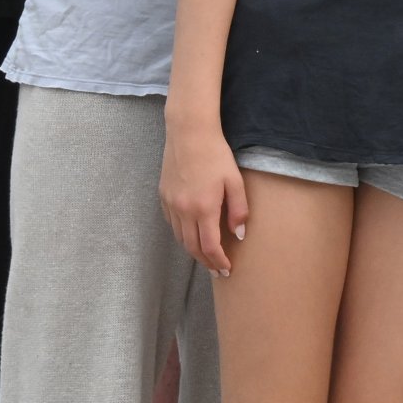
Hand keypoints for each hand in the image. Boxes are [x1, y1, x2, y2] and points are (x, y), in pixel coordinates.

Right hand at [161, 116, 251, 274]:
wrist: (189, 132)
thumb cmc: (216, 154)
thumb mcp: (235, 181)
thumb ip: (239, 210)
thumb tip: (238, 234)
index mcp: (203, 208)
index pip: (210, 247)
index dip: (218, 261)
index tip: (226, 269)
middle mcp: (183, 210)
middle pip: (192, 247)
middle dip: (206, 262)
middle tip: (217, 270)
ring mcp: (171, 204)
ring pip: (180, 238)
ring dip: (193, 250)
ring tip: (206, 256)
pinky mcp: (163, 196)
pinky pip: (172, 224)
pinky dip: (182, 234)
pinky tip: (192, 234)